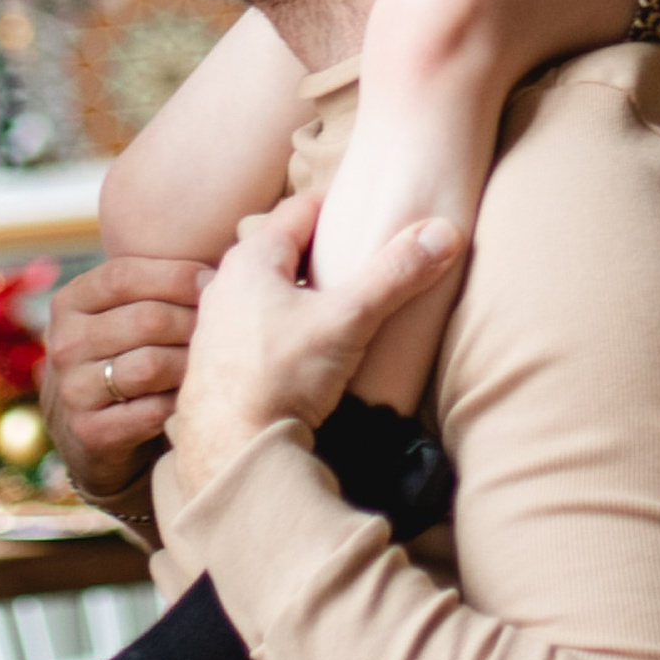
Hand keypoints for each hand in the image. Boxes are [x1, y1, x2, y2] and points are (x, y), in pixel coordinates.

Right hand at [42, 254, 209, 500]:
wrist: (90, 432)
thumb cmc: (123, 357)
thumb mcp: (120, 314)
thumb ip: (155, 286)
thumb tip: (223, 267)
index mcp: (70, 303)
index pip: (123, 275)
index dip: (175, 275)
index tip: (211, 280)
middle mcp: (64, 344)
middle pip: (146, 319)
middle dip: (193, 321)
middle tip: (223, 327)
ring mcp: (73, 389)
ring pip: (150, 365)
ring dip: (190, 364)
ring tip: (211, 361)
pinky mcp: (90, 432)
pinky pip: (152, 410)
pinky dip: (179, 403)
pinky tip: (191, 398)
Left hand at [168, 190, 460, 501]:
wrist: (233, 452)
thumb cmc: (281, 378)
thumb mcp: (348, 320)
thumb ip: (395, 275)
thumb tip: (443, 232)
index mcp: (252, 258)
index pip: (300, 209)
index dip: (337, 206)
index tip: (368, 212)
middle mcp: (225, 283)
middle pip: (283, 249)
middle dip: (320, 252)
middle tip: (360, 260)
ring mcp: (216, 324)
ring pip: (267, 291)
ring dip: (299, 292)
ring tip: (337, 307)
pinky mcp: (217, 362)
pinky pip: (255, 327)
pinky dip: (282, 327)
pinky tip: (305, 349)